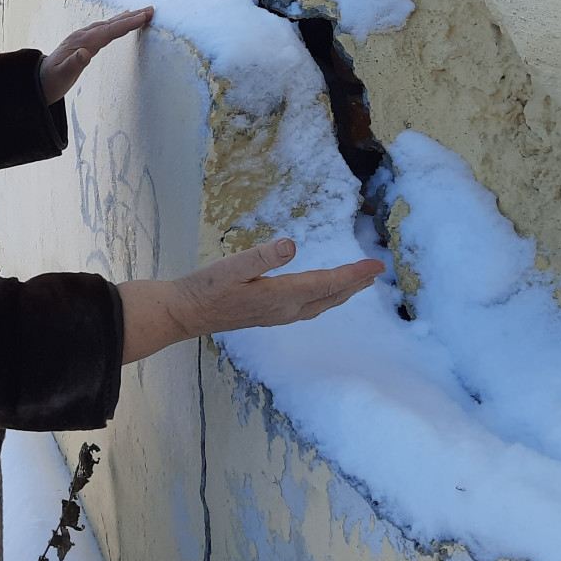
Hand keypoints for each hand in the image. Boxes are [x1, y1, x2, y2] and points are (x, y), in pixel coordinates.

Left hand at [38, 7, 153, 103]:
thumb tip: (85, 53)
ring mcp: (83, 37)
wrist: (39, 79)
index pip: (108, 31)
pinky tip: (121, 21)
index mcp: (81, 43)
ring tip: (142, 13)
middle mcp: (83, 36)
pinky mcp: (84, 40)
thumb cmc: (52, 80)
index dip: (126, 24)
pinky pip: (104, 28)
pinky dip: (116, 23)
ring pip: (108, 24)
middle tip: (150, 10)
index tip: (143, 17)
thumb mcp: (61, 76)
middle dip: (131, 16)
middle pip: (110, 23)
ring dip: (125, 18)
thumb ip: (73, 65)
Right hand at [117, 239, 384, 362]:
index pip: (326, 283)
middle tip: (377, 271)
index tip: (377, 265)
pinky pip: (309, 307)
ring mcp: (278, 315)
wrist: (184, 314)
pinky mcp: (269, 315)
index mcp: (281, 296)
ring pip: (321, 304)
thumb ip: (261, 256)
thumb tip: (292, 245)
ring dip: (341, 292)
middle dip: (354, 284)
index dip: (353, 274)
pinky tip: (322, 294)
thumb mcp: (230, 267)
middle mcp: (285, 309)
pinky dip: (325, 298)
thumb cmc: (204, 288)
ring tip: (358, 282)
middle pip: (329, 296)